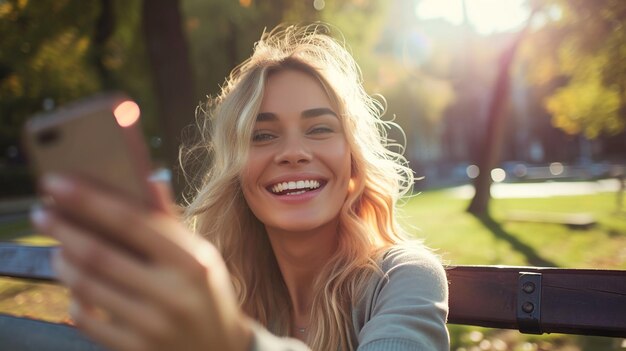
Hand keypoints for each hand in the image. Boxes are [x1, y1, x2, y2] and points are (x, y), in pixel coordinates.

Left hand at [31, 175, 251, 350]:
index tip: (57, 182)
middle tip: (42, 213)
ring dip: (64, 261)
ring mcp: (154, 325)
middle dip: (64, 229)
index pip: (132, 221)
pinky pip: (87, 319)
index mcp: (193, 260)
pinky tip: (76, 285)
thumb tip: (147, 180)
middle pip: (100, 254)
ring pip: (88, 286)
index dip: (90, 200)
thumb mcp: (201, 255)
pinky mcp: (136, 349)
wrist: (220, 348)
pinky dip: (74, 298)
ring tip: (59, 248)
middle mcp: (175, 293)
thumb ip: (171, 222)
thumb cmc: (206, 292)